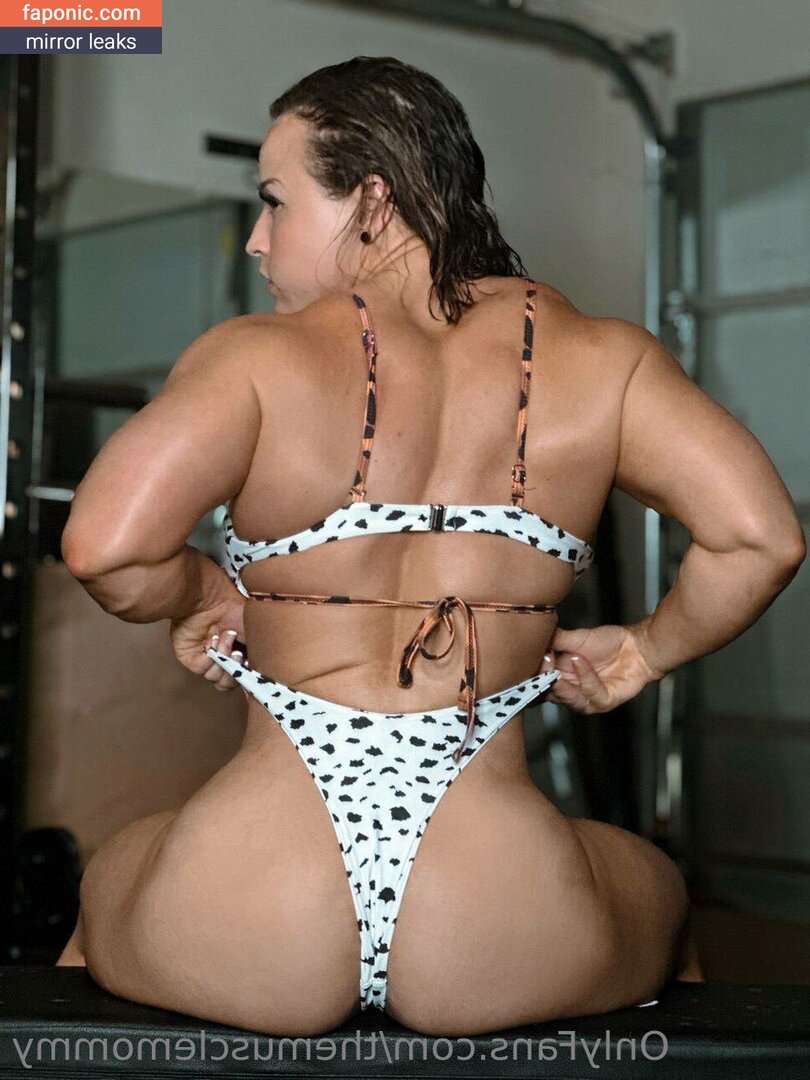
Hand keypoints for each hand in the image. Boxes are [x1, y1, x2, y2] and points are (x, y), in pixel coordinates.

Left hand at [170, 581, 250, 692]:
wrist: (208, 599)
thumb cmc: (234, 610)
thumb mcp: (256, 633)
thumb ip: (259, 655)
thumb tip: (261, 673)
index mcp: (241, 650)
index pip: (245, 674)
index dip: (249, 675)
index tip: (253, 667)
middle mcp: (224, 655)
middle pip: (232, 681)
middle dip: (236, 671)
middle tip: (238, 654)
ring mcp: (207, 658)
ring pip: (218, 679)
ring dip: (224, 659)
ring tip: (224, 638)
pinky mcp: (191, 658)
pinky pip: (204, 670)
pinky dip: (210, 658)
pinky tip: (211, 641)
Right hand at [538, 620, 661, 713]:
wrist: (636, 645)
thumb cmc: (608, 643)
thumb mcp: (574, 638)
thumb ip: (554, 640)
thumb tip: (532, 637)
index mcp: (559, 678)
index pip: (538, 681)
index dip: (532, 672)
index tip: (527, 657)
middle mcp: (570, 692)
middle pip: (549, 692)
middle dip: (543, 678)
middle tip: (541, 660)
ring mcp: (587, 699)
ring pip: (568, 698)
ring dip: (561, 682)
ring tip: (555, 662)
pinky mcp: (604, 702)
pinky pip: (591, 694)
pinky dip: (585, 677)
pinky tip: (580, 660)